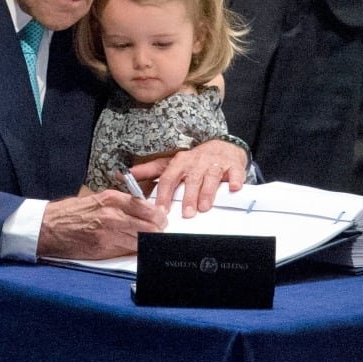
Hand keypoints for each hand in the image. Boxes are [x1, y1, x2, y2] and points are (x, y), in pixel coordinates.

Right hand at [36, 190, 166, 259]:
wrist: (47, 227)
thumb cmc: (69, 213)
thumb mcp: (95, 200)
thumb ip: (118, 205)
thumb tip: (142, 213)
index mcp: (111, 199)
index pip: (147, 207)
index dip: (158, 215)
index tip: (161, 219)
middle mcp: (113, 215)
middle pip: (150, 226)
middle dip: (158, 230)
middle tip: (158, 232)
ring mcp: (109, 234)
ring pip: (143, 240)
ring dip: (148, 242)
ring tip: (147, 241)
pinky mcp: (104, 249)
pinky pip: (128, 251)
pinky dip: (134, 250)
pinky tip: (132, 248)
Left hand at [131, 139, 247, 218]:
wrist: (222, 146)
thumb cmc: (194, 160)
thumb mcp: (171, 163)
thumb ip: (150, 170)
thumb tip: (127, 174)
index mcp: (180, 162)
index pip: (169, 178)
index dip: (164, 194)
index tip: (161, 210)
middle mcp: (197, 162)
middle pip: (191, 180)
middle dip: (188, 197)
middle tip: (186, 214)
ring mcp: (215, 164)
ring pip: (211, 177)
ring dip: (207, 192)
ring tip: (204, 207)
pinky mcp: (233, 166)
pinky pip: (235, 173)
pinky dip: (235, 180)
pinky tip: (235, 189)